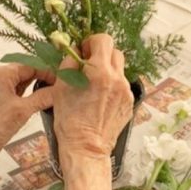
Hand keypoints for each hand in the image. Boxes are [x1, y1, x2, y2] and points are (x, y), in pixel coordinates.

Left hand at [0, 63, 53, 158]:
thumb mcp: (23, 110)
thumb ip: (43, 97)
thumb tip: (59, 91)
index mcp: (3, 73)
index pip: (32, 66)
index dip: (49, 72)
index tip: (63, 81)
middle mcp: (1, 76)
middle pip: (29, 71)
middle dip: (45, 78)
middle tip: (62, 88)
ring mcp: (0, 87)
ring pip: (25, 82)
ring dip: (39, 87)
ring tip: (56, 93)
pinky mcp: (2, 98)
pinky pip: (20, 91)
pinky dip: (31, 94)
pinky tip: (44, 100)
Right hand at [53, 34, 132, 189]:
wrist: (86, 149)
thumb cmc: (70, 121)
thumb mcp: (61, 88)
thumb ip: (68, 64)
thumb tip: (73, 52)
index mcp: (99, 72)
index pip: (104, 40)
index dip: (91, 42)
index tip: (83, 51)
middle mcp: (117, 79)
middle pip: (115, 52)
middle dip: (102, 55)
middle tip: (88, 66)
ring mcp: (126, 92)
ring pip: (120, 70)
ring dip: (108, 71)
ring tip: (93, 85)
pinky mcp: (130, 104)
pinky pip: (122, 86)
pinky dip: (112, 86)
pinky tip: (100, 99)